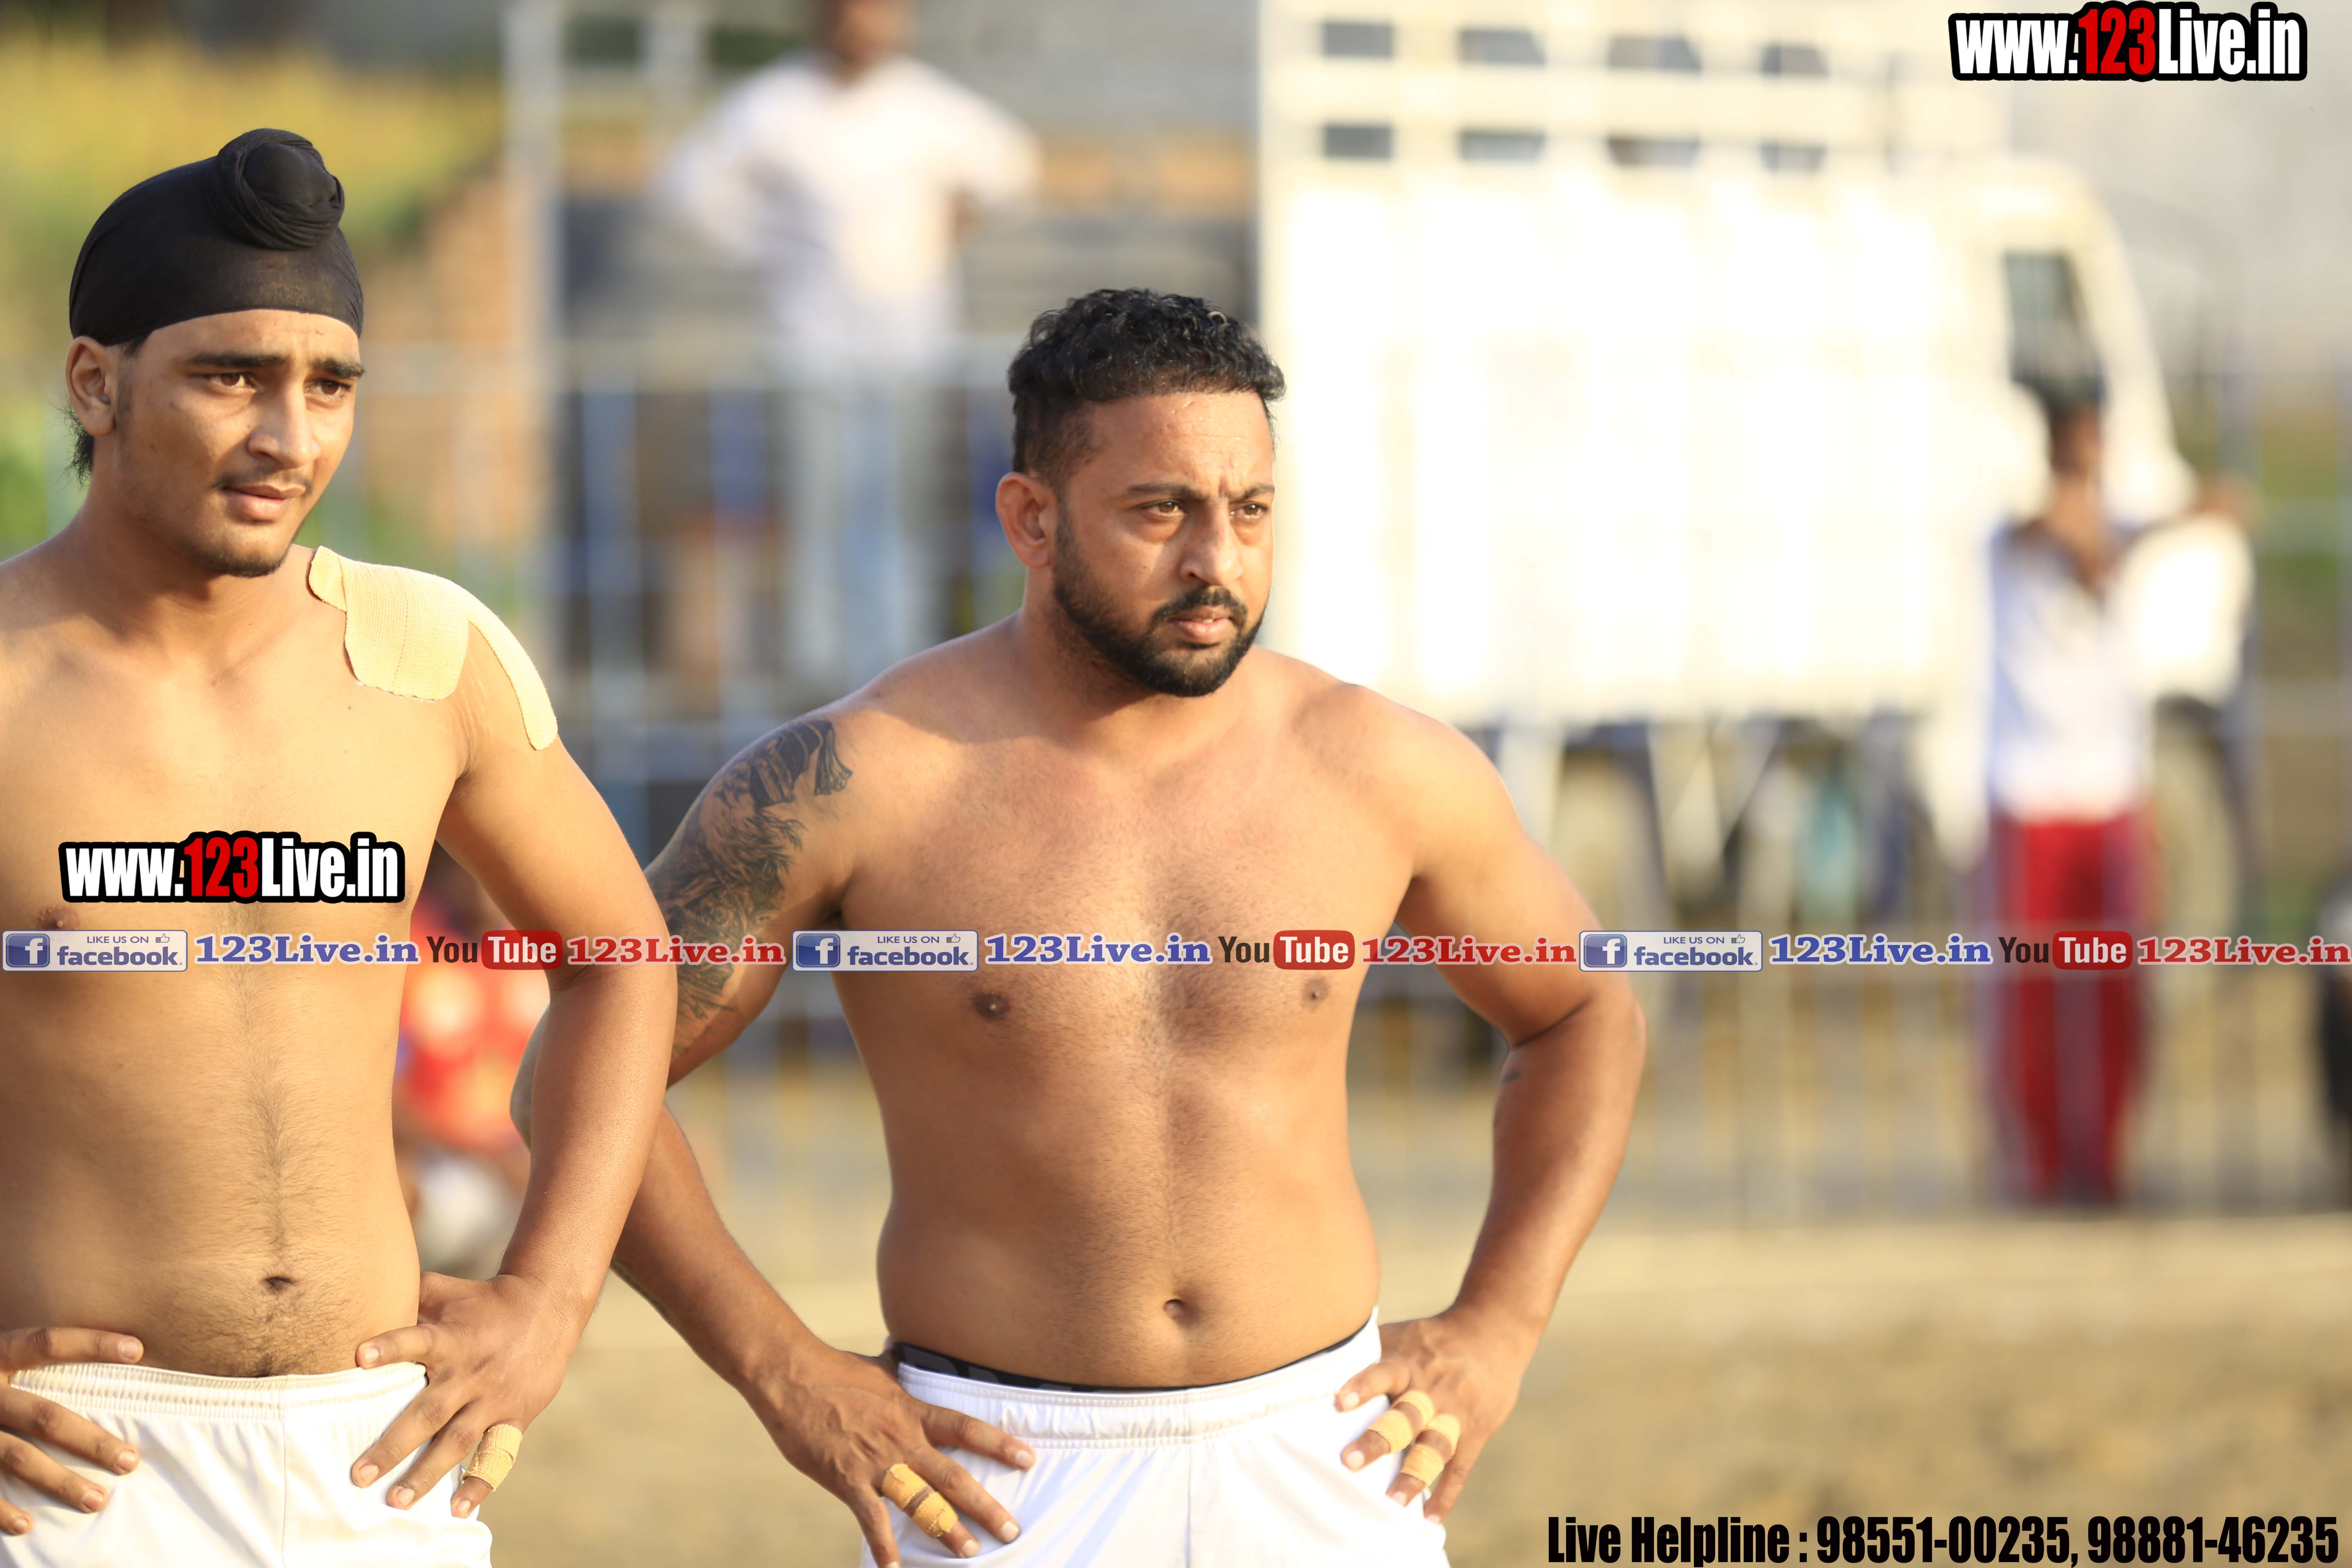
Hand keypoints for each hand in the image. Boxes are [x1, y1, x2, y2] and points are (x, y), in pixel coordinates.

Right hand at [0, 1328, 144, 1535]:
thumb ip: (35, 1363)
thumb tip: (119, 1356)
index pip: (44, 1343)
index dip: (89, 1342)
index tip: (137, 1348)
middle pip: (42, 1415)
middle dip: (89, 1440)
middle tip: (129, 1461)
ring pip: (16, 1457)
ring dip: (58, 1481)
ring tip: (97, 1499)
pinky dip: (0, 1509)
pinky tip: (27, 1524)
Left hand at [349, 1272, 586, 1518]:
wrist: (547, 1308)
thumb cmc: (484, 1301)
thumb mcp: (446, 1291)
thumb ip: (407, 1298)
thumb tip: (361, 1296)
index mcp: (450, 1338)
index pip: (416, 1340)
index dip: (389, 1347)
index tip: (359, 1357)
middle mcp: (470, 1371)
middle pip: (428, 1412)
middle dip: (393, 1446)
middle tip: (359, 1475)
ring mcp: (494, 1396)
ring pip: (457, 1441)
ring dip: (427, 1473)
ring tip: (397, 1500)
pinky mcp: (516, 1413)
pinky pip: (497, 1453)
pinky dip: (480, 1482)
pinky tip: (458, 1507)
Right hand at [744, 1338, 1034, 1564]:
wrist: (792, 1377)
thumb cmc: (835, 1370)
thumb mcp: (881, 1369)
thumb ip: (903, 1375)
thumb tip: (911, 1358)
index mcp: (913, 1412)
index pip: (967, 1429)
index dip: (1000, 1444)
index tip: (1028, 1459)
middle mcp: (902, 1440)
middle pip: (953, 1477)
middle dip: (985, 1507)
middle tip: (1010, 1530)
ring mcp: (876, 1463)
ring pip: (921, 1503)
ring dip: (946, 1530)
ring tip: (970, 1553)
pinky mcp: (846, 1480)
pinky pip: (871, 1520)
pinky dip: (883, 1546)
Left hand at [1335, 1312, 1527, 1523]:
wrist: (1491, 1331)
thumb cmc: (1432, 1338)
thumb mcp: (1402, 1335)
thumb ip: (1367, 1350)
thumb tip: (1317, 1360)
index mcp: (1407, 1365)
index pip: (1383, 1374)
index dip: (1363, 1386)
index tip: (1341, 1402)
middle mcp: (1430, 1391)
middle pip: (1405, 1417)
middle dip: (1379, 1440)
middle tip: (1351, 1462)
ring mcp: (1454, 1414)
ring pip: (1434, 1447)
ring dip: (1414, 1476)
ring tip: (1394, 1502)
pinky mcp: (1475, 1432)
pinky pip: (1460, 1468)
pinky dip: (1446, 1494)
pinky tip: (1429, 1517)